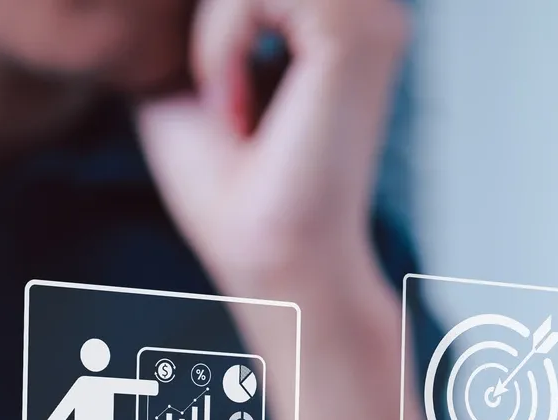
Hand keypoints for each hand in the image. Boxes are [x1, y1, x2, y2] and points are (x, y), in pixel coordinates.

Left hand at [135, 0, 408, 303]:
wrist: (264, 258)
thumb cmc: (224, 187)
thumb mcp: (184, 70)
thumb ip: (190, 14)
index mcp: (336, 17)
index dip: (211, 20)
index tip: (211, 93)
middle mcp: (367, 9)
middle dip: (212, 16)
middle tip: (217, 99)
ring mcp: (373, 17)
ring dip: (214, 32)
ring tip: (227, 107)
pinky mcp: (357, 36)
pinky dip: (221, 43)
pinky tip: (235, 109)